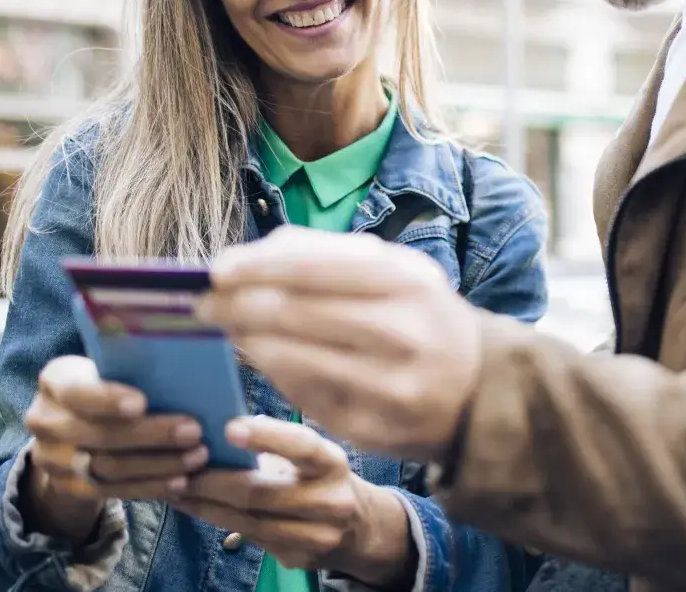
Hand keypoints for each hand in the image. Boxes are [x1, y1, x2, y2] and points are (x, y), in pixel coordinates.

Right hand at [21, 356, 208, 543]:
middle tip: (194, 432)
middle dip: (150, 435)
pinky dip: (148, 486)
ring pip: (107, 467)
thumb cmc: (108, 383)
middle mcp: (44, 420)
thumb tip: (187, 373)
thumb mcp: (111, 368)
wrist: (73, 427)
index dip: (107, 400)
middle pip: (98, 434)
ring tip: (196, 457)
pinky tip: (180, 481)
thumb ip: (134, 369)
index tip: (143, 403)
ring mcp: (52, 458)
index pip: (75, 392)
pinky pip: (110, 491)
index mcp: (54, 380)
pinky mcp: (68, 487)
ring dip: (158, 464)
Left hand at [173, 415, 414, 584]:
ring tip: (177, 489)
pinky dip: (218, 521)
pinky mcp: (299, 558)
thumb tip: (222, 422)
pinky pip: (251, 538)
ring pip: (249, 521)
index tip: (228, 429)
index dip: (266, 437)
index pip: (301, 447)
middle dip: (214, 481)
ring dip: (206, 506)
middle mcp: (330, 500)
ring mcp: (316, 535)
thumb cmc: (320, 478)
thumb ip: (276, 442)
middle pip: (261, 493)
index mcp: (331, 463)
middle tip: (181, 468)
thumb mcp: (311, 455)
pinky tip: (197, 508)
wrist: (358, 528)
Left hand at [199, 226, 482, 460]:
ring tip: (228, 330)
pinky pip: (305, 398)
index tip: (216, 269)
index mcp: (406, 281)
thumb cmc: (422, 318)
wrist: (481, 391)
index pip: (312, 267)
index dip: (256, 268)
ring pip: (294, 360)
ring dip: (250, 343)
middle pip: (296, 314)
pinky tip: (262, 360)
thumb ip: (330, 257)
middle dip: (239, 306)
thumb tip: (252, 256)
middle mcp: (401, 332)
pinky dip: (276, 375)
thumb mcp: (397, 273)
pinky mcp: (372, 428)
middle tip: (203, 304)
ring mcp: (388, 385)